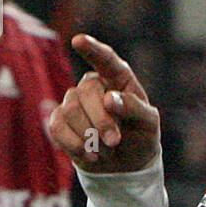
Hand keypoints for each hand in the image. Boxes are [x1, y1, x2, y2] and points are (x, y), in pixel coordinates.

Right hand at [49, 34, 160, 172]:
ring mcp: (74, 102)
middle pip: (87, 92)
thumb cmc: (141, 137)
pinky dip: (75, 144)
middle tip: (114, 141)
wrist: (126, 165)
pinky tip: (91, 155)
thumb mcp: (149, 124)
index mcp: (119, 79)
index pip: (106, 59)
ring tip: (107, 150)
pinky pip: (57, 127)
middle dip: (101, 120)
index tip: (78, 41)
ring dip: (90, 136)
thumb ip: (134, 108)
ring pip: (71, 110)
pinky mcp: (60, 121)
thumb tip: (108, 98)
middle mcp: (94, 85)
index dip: (92, 49)